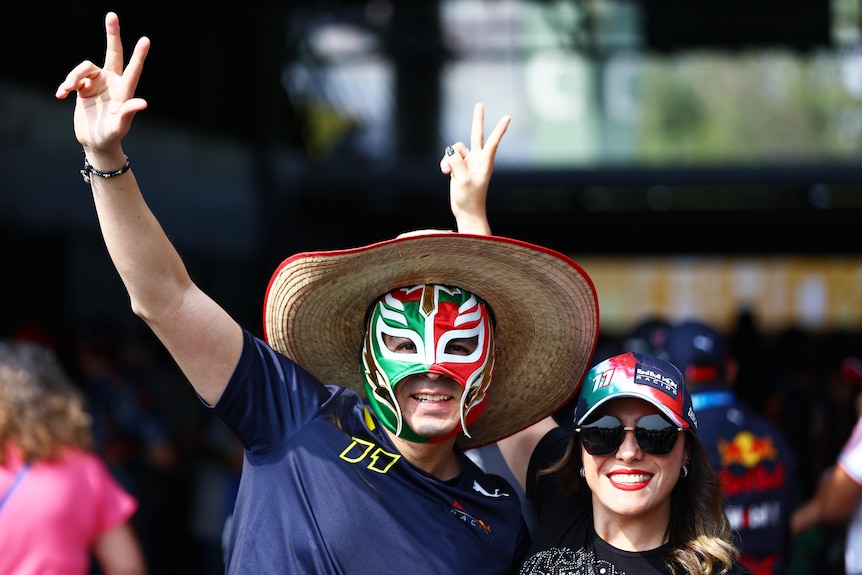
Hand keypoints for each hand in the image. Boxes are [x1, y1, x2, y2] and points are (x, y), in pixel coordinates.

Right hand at [55, 12, 149, 156]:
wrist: (95, 142)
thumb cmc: (111, 136)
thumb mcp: (119, 126)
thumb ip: (128, 113)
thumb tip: (142, 103)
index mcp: (125, 90)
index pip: (134, 70)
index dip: (139, 55)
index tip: (146, 40)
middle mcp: (113, 82)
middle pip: (113, 53)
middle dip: (112, 34)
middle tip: (112, 15)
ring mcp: (98, 83)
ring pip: (85, 67)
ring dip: (74, 75)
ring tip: (67, 89)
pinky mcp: (83, 87)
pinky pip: (73, 78)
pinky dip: (66, 84)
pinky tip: (61, 94)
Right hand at [440, 102, 510, 234]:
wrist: (466, 212)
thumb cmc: (470, 199)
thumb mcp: (462, 180)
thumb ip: (456, 163)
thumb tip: (450, 153)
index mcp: (485, 163)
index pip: (493, 142)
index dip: (500, 129)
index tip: (508, 117)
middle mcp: (477, 160)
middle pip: (476, 135)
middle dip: (477, 120)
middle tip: (479, 104)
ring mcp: (468, 163)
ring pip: (455, 149)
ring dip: (448, 158)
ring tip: (446, 171)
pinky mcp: (459, 168)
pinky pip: (449, 158)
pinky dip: (445, 163)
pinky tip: (444, 173)